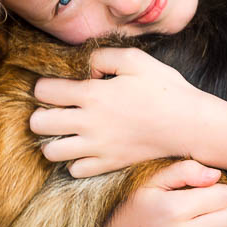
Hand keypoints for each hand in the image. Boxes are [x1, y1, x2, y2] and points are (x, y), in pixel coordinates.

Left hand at [31, 48, 205, 177]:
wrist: (188, 125)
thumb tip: (83, 68)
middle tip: (57, 109)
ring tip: (68, 131)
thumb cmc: (165, 89)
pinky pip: (74, 170)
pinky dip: (74, 161)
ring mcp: (97, 147)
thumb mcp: (135, 60)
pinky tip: (86, 148)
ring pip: (50, 151)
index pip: (43, 91)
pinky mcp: (108, 164)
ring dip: (53, 140)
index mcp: (92, 94)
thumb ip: (101, 56)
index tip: (58, 85)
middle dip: (41, 113)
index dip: (45, 85)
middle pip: (38, 123)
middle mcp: (89, 123)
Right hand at [77, 160, 226, 226]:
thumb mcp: (153, 180)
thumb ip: (184, 171)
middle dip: (226, 206)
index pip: (224, 196)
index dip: (219, 188)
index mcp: (173, 209)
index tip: (205, 188)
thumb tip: (216, 176)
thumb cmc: (135, 203)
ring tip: (206, 217)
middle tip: (210, 201)